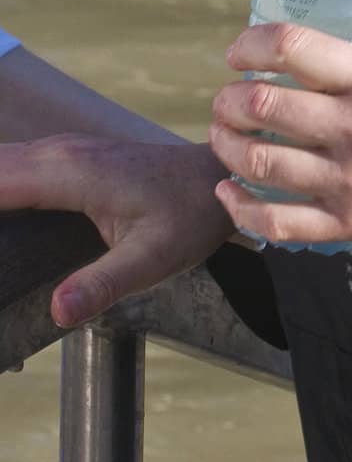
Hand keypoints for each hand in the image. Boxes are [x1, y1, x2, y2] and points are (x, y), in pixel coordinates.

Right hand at [0, 136, 234, 326]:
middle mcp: (59, 152)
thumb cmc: (190, 215)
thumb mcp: (155, 259)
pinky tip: (3, 220)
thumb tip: (57, 312)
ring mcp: (61, 150)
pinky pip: (11, 166)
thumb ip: (104, 284)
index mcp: (70, 172)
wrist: (219, 177)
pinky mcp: (66, 157)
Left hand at [209, 23, 351, 260]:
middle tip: (226, 97)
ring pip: (260, 163)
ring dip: (227, 146)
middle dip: (230, 98)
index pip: (294, 48)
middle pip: (263, 107)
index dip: (252, 44)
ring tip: (222, 135)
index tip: (239, 51)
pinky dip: (242, 208)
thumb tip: (334, 53)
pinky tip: (229, 192)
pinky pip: (279, 223)